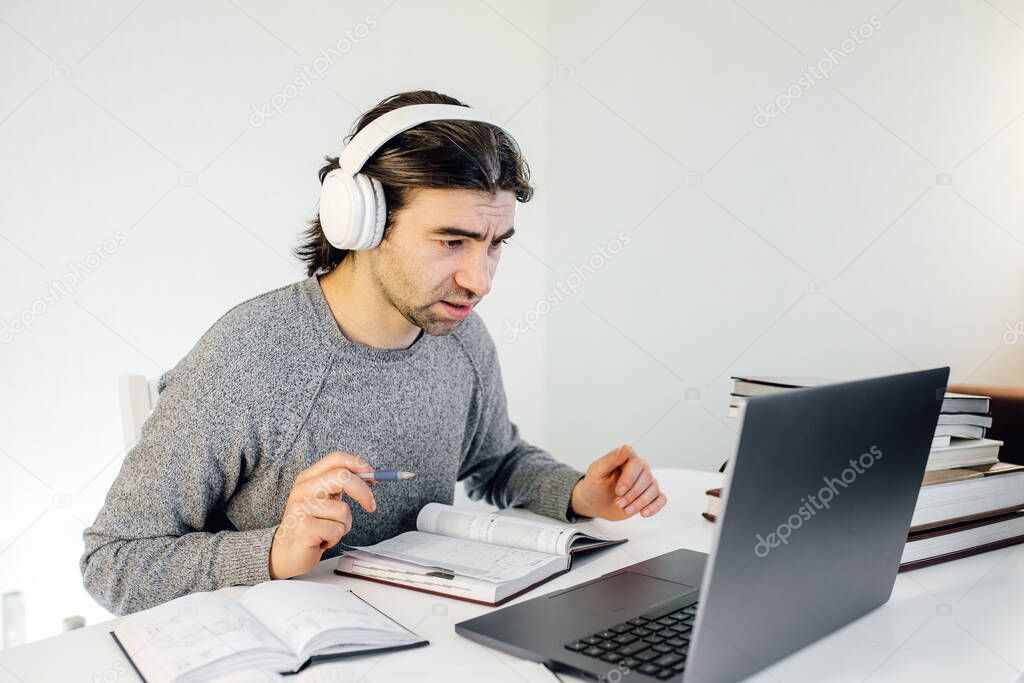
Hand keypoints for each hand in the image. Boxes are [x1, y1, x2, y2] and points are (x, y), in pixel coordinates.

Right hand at [269, 451, 376, 579]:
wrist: (285, 552)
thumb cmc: (309, 525)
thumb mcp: (323, 499)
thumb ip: (340, 485)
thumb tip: (370, 475)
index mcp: (308, 478)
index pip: (336, 459)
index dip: (358, 464)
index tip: (373, 477)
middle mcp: (303, 489)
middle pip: (342, 477)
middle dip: (363, 492)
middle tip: (371, 506)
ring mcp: (302, 507)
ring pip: (343, 510)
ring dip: (343, 525)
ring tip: (328, 530)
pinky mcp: (304, 527)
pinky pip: (337, 529)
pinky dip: (335, 538)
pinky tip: (321, 540)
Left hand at [570, 444, 665, 520]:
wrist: (595, 502)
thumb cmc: (594, 485)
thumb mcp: (597, 472)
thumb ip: (611, 459)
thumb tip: (625, 449)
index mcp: (626, 458)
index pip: (635, 462)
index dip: (629, 477)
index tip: (619, 491)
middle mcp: (639, 468)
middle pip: (646, 477)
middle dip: (632, 494)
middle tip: (618, 502)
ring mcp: (646, 482)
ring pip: (654, 489)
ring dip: (639, 502)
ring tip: (625, 509)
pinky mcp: (650, 496)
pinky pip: (661, 499)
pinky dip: (654, 507)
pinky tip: (643, 513)